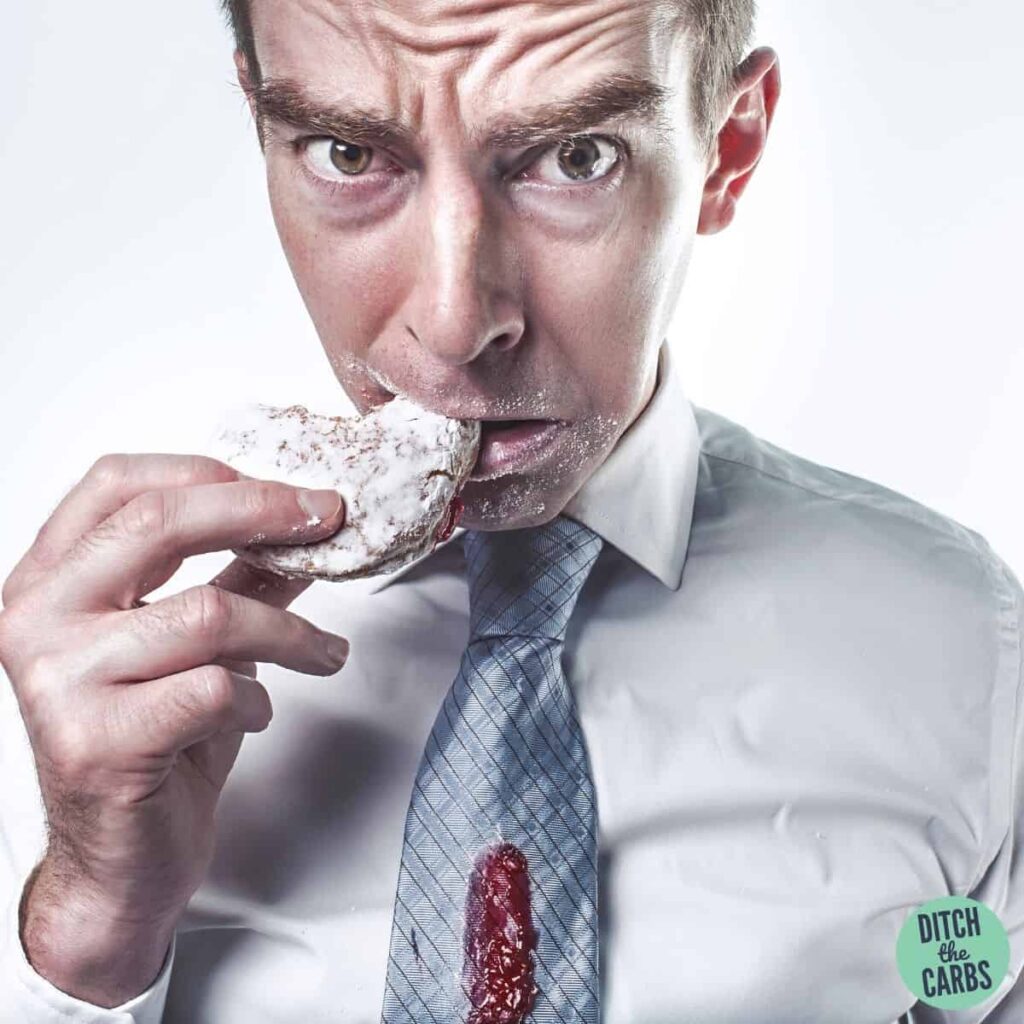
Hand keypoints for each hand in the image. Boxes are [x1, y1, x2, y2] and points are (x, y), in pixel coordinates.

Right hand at [0, 453, 348, 1005]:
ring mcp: (58, 682)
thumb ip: (240, 577)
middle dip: (263, 513)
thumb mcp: (196, 642)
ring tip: (323, 654)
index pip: (115, 484)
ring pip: (208, 615)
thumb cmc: (153, 741)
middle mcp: (36, 619)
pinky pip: (214, 689)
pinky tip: (255, 713)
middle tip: (329, 520)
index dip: (206, 471)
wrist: (122, 862)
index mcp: (50, 580)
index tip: (281, 490)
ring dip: (289, 634)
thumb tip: (306, 521)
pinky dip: (257, 699)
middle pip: (158, 524)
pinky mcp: (97, 742)